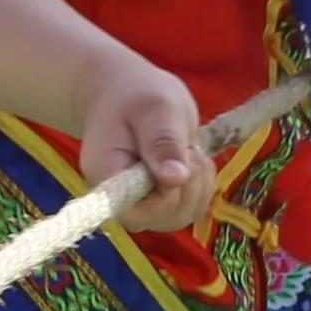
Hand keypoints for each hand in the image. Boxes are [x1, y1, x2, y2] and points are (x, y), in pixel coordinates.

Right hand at [74, 55, 213, 233]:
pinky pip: (194, 206)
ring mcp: (141, 206)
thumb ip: (163, 141)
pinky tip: (190, 156)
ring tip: (187, 147)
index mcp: (107, 178)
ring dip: (200, 180)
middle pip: (167, 216)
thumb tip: (175, 179)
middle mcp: (120, 201)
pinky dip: (203, 182)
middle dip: (190, 181)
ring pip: (185, 214)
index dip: (168, 194)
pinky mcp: (160, 204)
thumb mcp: (155, 107)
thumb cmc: (135, 95)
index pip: (140, 212)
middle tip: (185, 145)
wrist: (126, 94)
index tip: (176, 159)